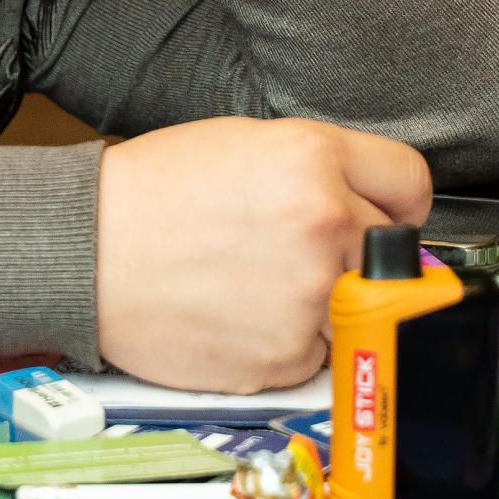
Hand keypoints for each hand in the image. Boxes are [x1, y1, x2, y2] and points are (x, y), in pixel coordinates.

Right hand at [93, 117, 432, 391]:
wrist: (85, 251)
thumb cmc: (152, 192)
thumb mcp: (245, 143)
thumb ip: (318, 171)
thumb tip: (374, 211)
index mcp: (314, 158)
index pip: (412, 182)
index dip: (397, 202)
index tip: (385, 218)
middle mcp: (324, 224)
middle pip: (393, 250)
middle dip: (357, 253)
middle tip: (296, 252)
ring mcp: (311, 295)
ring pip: (359, 306)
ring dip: (324, 303)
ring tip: (256, 283)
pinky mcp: (288, 356)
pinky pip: (318, 353)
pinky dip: (288, 342)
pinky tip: (239, 314)